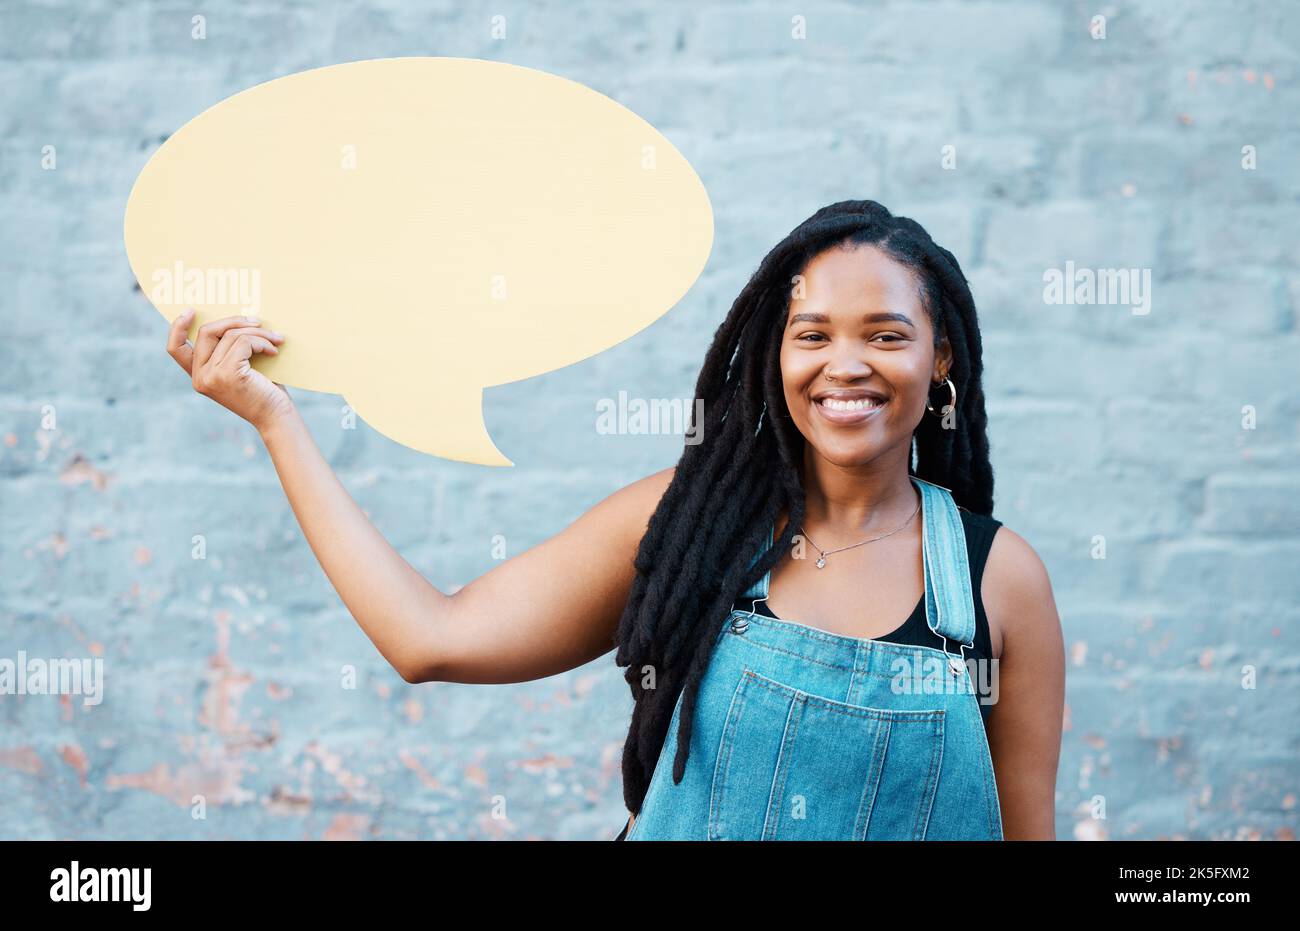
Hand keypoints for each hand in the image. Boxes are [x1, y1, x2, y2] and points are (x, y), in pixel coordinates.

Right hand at [166, 309, 293, 430]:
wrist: (276, 417)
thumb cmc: (264, 392)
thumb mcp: (240, 369)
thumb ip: (229, 351)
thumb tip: (236, 320)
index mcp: (199, 376)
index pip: (175, 349)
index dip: (177, 327)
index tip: (191, 310)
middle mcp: (200, 377)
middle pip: (207, 332)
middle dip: (234, 320)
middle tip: (258, 321)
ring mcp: (211, 376)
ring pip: (230, 334)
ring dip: (258, 332)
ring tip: (276, 339)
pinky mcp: (227, 374)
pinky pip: (243, 342)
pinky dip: (261, 341)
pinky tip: (273, 351)